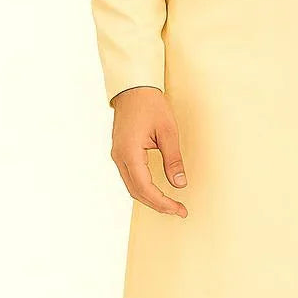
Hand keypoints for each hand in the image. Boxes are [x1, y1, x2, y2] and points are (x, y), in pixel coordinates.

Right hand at [109, 86, 188, 217]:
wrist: (134, 88)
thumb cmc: (151, 105)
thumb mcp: (168, 131)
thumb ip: (173, 159)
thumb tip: (180, 184)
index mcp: (129, 152)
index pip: (145, 188)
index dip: (163, 202)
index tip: (180, 209)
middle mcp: (119, 157)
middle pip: (136, 191)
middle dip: (157, 204)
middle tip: (178, 210)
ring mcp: (117, 155)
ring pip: (132, 186)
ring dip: (150, 198)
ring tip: (170, 204)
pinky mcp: (120, 152)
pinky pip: (130, 177)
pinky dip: (143, 188)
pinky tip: (157, 191)